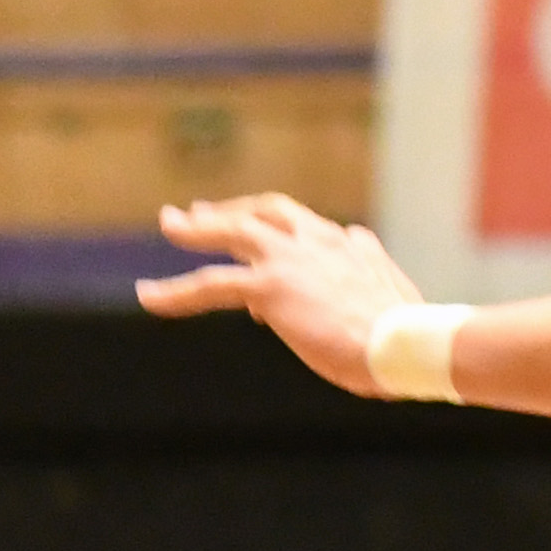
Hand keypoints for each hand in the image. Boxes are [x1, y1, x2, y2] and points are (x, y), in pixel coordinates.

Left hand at [137, 195, 427, 397]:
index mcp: (350, 244)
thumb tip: (358, 242)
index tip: (254, 239)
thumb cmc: (404, 330)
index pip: (305, 227)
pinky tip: (147, 295)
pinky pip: (210, 284)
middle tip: (197, 211)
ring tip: (170, 224)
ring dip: (198, 228)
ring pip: (235, 231)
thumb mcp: (388, 289)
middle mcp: (320, 240)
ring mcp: (293, 260)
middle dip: (232, 208)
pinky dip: (174, 290)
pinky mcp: (270, 286)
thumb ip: (368, 265)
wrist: (402, 341)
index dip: (276, 231)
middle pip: (267, 211)